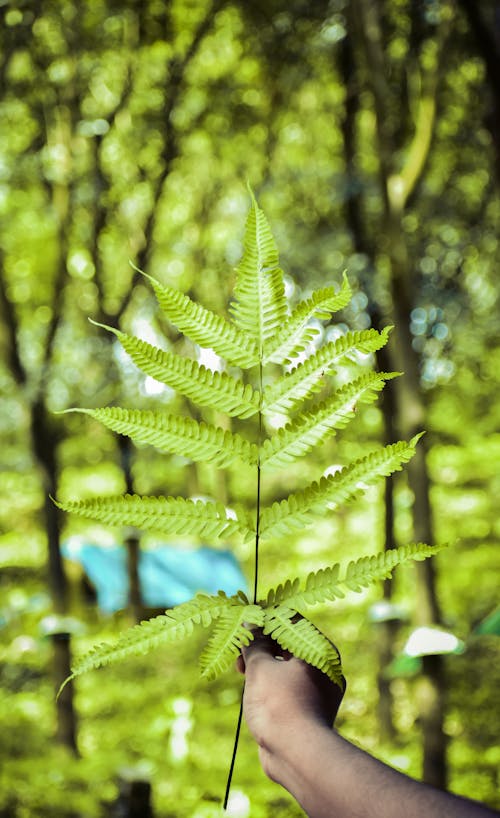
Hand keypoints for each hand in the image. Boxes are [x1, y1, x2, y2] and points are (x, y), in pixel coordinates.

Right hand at [237, 631, 344, 782]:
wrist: (296, 755)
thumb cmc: (279, 705)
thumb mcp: (260, 668)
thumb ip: (254, 643)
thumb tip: (250, 624)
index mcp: (320, 650)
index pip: (292, 622)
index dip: (265, 621)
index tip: (244, 625)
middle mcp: (326, 667)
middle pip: (290, 645)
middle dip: (262, 647)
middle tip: (240, 654)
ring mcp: (321, 690)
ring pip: (288, 667)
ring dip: (265, 665)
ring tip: (242, 672)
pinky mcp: (312, 709)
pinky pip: (291, 686)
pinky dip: (273, 684)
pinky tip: (254, 691)